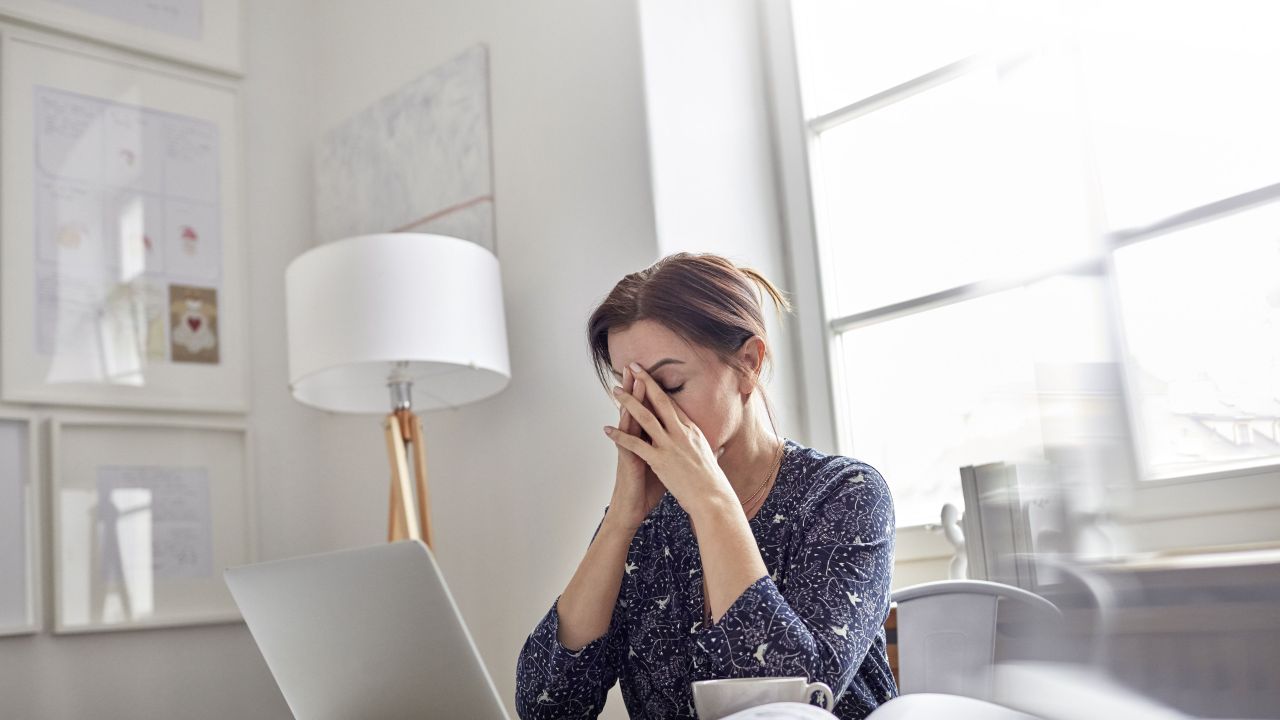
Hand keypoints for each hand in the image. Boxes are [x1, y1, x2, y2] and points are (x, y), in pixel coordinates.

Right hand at [603, 366, 666, 531]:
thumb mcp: (664, 466)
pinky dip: (621, 430)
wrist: (631, 509)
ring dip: (629, 401)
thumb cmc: (647, 489)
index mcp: (650, 439)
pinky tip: (620, 417)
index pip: (652, 410)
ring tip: (627, 382)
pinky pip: (624, 442)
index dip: (653, 393)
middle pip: (639, 408)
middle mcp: (638, 440)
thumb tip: (688, 444)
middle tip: (635, 366)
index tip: (656, 374)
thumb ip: (671, 452)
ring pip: (629, 420)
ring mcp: (631, 449)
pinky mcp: (627, 461)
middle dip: (638, 387)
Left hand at [604, 362, 733, 514]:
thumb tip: (717, 447)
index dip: (660, 388)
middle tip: (633, 366)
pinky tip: (607, 429)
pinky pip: (635, 445)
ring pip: (645, 417)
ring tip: (615, 390)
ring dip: (628, 402)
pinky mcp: (660, 460)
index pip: (673, 404)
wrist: (713, 499)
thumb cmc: (712, 482)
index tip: (650, 376)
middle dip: (646, 382)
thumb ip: (709, 450)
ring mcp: (670, 445)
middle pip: (661, 401)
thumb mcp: (711, 459)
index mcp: (692, 431)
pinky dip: (619, 436)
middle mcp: (682, 433)